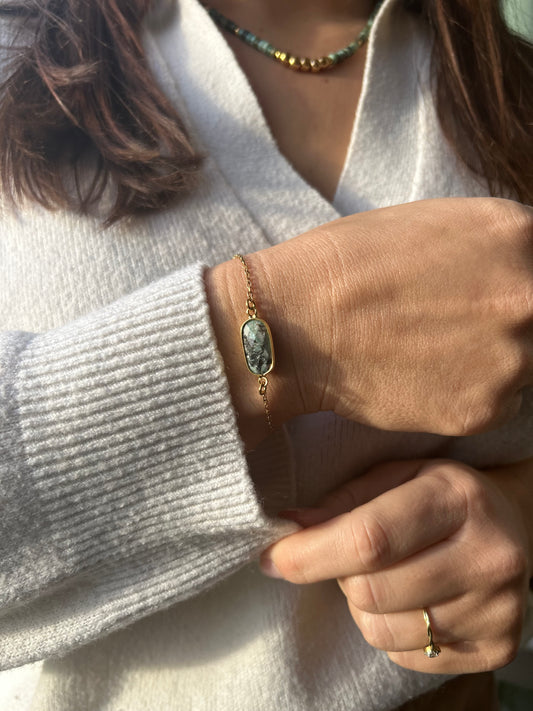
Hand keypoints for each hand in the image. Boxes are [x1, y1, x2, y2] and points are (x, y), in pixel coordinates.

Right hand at [255, 197, 532, 434]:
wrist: (295, 324)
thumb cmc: (347, 266)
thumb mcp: (433, 223)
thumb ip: (491, 246)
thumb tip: (517, 270)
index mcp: (515, 233)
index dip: (518, 281)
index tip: (493, 298)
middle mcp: (529, 295)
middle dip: (509, 320)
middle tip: (457, 323)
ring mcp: (512, 358)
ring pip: (527, 364)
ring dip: (494, 361)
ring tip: (432, 350)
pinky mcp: (485, 410)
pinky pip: (501, 403)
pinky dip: (470, 394)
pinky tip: (424, 376)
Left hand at [260, 458, 532, 673]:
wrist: (514, 527)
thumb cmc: (441, 494)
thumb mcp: (396, 475)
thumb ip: (343, 500)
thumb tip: (287, 528)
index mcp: (459, 500)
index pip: (369, 539)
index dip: (309, 554)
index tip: (271, 556)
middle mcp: (489, 559)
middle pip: (369, 593)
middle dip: (337, 575)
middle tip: (346, 554)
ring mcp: (498, 611)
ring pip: (380, 630)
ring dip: (362, 605)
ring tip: (385, 574)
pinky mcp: (496, 649)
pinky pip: (405, 657)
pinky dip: (389, 629)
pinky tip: (411, 598)